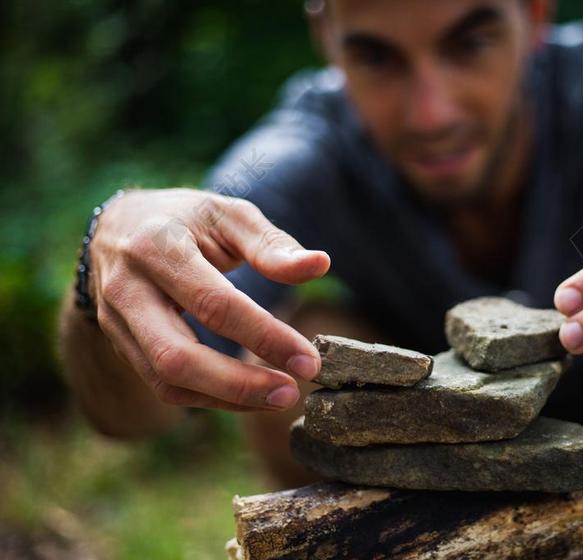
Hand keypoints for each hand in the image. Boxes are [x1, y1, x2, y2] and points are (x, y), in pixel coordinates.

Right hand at [89, 188, 330, 410]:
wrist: (118, 228)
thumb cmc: (186, 220)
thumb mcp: (229, 216)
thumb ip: (272, 244)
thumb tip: (321, 265)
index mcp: (156, 247)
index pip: (214, 304)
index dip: (264, 336)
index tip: (308, 361)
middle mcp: (127, 289)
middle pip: (177, 355)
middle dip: (239, 383)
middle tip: (291, 394)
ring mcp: (116, 322)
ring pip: (167, 380)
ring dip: (227, 398)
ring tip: (278, 398)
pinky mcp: (121, 346)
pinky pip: (164, 386)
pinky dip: (211, 398)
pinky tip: (251, 396)